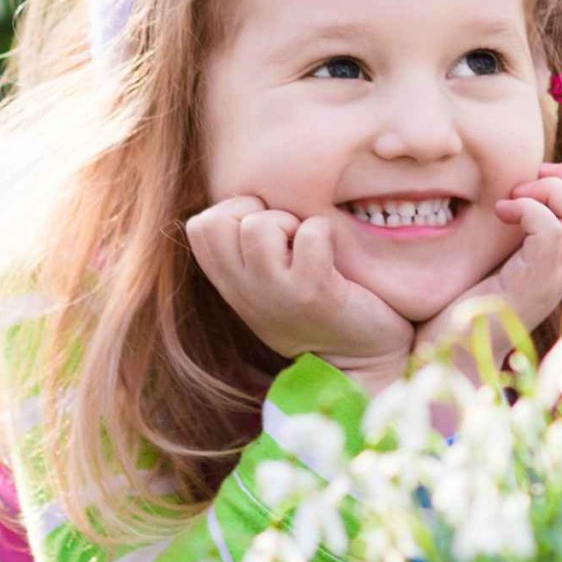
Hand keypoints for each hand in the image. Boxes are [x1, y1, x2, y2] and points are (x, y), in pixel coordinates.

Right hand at [185, 196, 416, 390]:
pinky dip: (326, 233)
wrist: (361, 365)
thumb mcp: (268, 286)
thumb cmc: (316, 310)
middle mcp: (245, 291)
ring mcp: (277, 293)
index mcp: (231, 285)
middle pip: (218, 221)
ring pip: (259, 226)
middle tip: (287, 237)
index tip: (267, 233)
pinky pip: (311, 233)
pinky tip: (335, 257)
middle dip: (257, 212)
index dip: (233, 212)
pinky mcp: (315, 293)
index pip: (200, 226)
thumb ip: (248, 252)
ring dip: (291, 223)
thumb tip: (252, 196)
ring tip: (310, 249)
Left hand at [417, 163, 561, 367]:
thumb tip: (506, 190)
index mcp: (559, 264)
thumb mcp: (490, 260)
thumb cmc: (459, 309)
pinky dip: (530, 209)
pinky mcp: (529, 286)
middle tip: (529, 183)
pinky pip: (553, 233)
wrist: (447, 357)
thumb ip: (508, 232)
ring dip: (553, 192)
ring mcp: (551, 282)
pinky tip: (500, 214)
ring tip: (515, 198)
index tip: (535, 179)